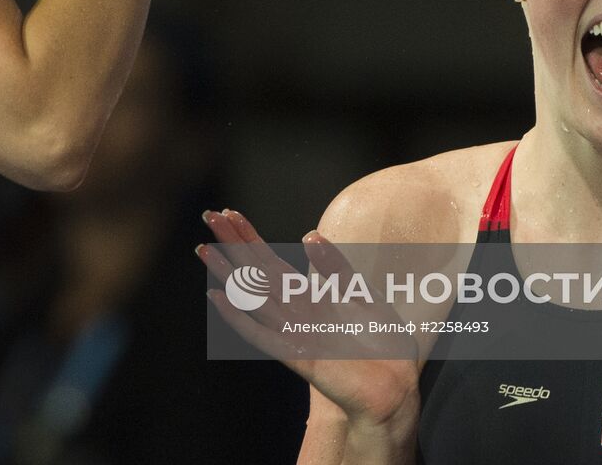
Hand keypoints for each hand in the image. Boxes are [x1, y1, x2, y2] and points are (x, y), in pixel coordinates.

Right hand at [196, 209, 419, 430]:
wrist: (396, 389)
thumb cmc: (381, 346)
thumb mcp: (363, 295)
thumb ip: (336, 268)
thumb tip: (309, 235)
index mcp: (310, 298)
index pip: (273, 262)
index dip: (251, 237)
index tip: (231, 213)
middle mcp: (295, 313)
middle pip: (257, 272)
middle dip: (233, 243)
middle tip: (209, 214)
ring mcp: (293, 334)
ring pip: (253, 296)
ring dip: (228, 272)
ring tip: (205, 248)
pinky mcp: (299, 356)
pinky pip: (261, 334)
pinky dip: (239, 317)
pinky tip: (219, 297)